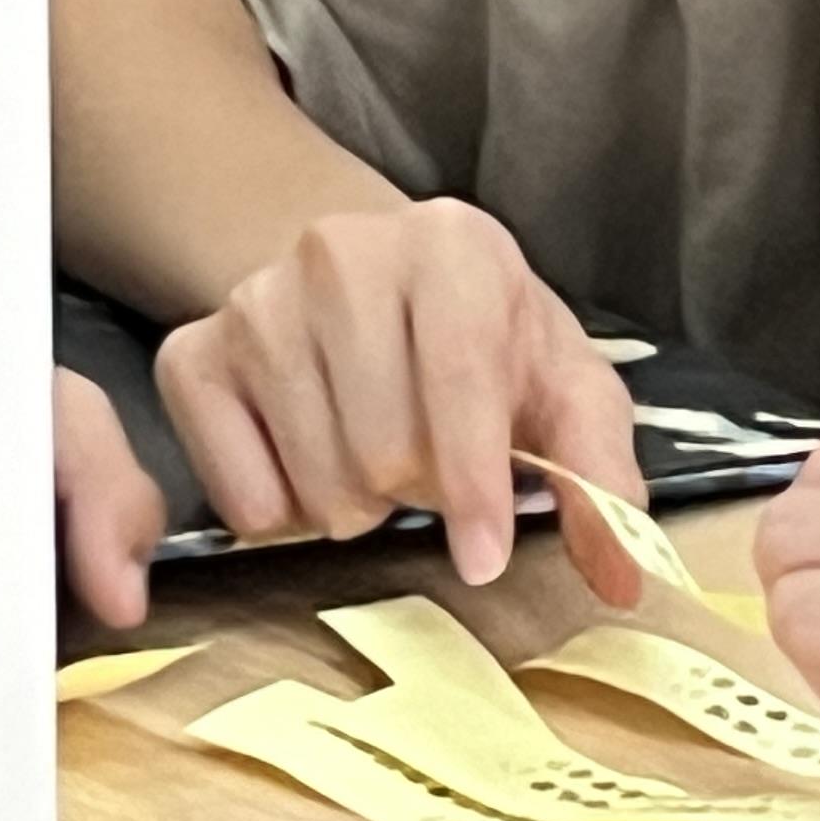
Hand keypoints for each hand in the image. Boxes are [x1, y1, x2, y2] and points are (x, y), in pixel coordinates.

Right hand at [152, 200, 647, 598]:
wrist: (373, 284)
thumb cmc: (479, 341)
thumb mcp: (561, 386)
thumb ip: (601, 473)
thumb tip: (626, 574)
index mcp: (452, 245)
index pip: (459, 380)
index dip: (475, 485)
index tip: (483, 560)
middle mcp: (343, 252)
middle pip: (383, 445)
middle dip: (419, 490)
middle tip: (429, 468)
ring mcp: (257, 299)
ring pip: (315, 479)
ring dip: (357, 506)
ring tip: (374, 461)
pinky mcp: (193, 352)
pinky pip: (238, 492)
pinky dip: (281, 512)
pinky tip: (310, 465)